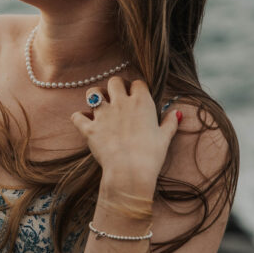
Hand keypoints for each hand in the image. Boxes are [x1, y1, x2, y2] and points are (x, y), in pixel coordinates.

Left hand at [70, 77, 180, 196]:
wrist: (130, 171)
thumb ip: (170, 123)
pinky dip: (79, 118)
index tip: (136, 96)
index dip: (136, 88)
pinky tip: (84, 122)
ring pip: (93, 92)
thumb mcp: (165, 138)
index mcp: (141, 103)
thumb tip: (176, 113)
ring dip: (94, 97)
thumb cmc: (151, 155)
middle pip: (114, 81)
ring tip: (98, 105)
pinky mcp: (89, 128)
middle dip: (114, 87)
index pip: (137, 83)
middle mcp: (121, 103)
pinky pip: (77, 116)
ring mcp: (103, 115)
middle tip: (116, 98)